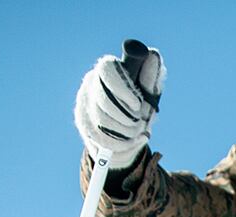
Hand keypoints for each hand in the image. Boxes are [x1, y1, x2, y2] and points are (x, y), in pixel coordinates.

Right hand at [73, 45, 164, 168]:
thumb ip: (150, 78)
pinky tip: (130, 141)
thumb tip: (153, 54)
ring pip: (102, 120)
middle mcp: (91, 84)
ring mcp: (83, 104)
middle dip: (127, 116)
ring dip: (127, 131)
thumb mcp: (149, 97)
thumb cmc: (139, 112)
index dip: (123, 89)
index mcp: (107, 71)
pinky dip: (122, 143)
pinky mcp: (82, 124)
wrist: (130, 140)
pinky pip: (102, 138)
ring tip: (137, 131)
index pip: (107, 69)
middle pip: (104, 98)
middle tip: (139, 122)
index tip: (137, 104)